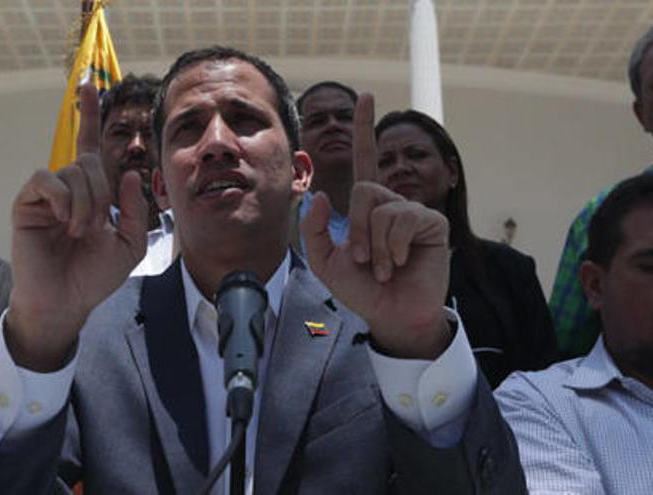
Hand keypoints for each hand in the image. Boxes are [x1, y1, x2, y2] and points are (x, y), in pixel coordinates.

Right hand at [6, 84, 148, 371]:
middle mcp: (67, 188)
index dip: (88, 115)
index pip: (90, 145)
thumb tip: (131, 175)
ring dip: (84, 203)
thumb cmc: (94, 277)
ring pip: (72, 171)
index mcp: (91, 193)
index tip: (88, 84)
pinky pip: (47, 179)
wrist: (66, 301)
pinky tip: (64, 222)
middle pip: (89, 161)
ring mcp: (46, 194)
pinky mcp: (26, 202)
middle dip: (100, 192)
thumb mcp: (129, 244)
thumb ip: (133, 209)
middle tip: (93, 228)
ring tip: (78, 233)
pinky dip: (62, 199)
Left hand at [301, 93, 450, 358]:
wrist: (390, 315)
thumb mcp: (326, 261)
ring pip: (381, 207)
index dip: (365, 128)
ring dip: (375, 246)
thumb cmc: (362, 290)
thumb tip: (321, 195)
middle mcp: (391, 203)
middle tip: (364, 261)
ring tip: (385, 268)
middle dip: (357, 231)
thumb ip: (315, 230)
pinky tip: (400, 264)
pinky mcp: (432, 223)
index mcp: (367, 207)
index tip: (365, 96)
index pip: (366, 160)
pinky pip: (401, 219)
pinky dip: (392, 247)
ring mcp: (413, 212)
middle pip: (363, 191)